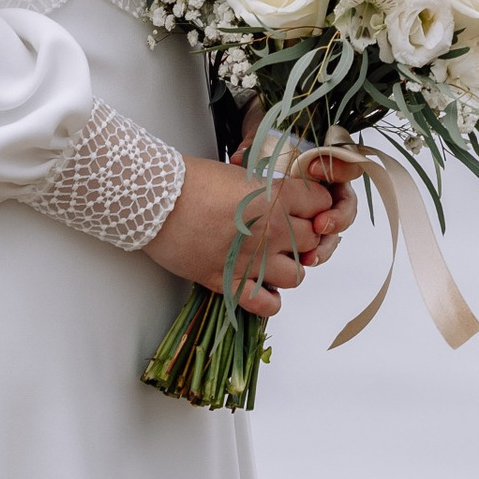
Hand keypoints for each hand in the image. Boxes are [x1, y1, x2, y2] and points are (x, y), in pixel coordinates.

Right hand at [144, 152, 359, 317]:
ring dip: (288, 269)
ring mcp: (255, 260)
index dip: (315, 208)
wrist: (156, 201)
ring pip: (298, 276)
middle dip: (303, 238)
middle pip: (314, 242)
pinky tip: (259, 286)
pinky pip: (269, 305)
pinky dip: (268, 299)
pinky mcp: (231, 283)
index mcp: (278, 197)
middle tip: (285, 234)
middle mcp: (274, 230)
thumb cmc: (191, 180)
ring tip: (271, 260)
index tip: (304, 209)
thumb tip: (279, 201)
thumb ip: (267, 191)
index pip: (323, 206)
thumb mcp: (240, 174)